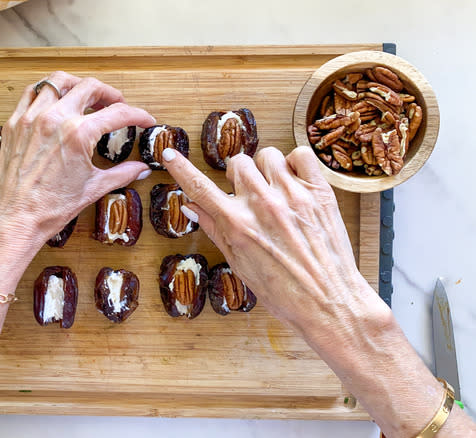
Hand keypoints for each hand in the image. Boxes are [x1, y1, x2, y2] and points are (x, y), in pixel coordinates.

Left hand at [0, 72, 155, 249]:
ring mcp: (31, 118)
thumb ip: (121, 174)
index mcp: (78, 134)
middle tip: (116, 104)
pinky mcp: (14, 124)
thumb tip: (140, 169)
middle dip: (109, 93)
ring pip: (58, 81)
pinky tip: (55, 100)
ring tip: (86, 96)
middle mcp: (54, 119)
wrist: (14, 219)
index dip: (137, 115)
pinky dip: (47, 91)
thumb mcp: (92, 189)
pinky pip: (31, 93)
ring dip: (77, 85)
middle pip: (90, 87)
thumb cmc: (49, 208)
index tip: (144, 119)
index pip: (118, 113)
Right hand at [162, 146, 378, 333]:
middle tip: (245, 192)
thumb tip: (191, 207)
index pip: (199, 187)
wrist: (328, 303)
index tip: (168, 154)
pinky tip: (294, 182)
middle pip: (237, 163)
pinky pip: (301, 155)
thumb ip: (215, 229)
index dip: (180, 168)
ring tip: (273, 189)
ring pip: (267, 155)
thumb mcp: (239, 264)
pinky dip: (295, 163)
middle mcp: (263, 206)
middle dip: (237, 175)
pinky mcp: (320, 193)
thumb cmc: (283, 292)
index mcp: (238, 225)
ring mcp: (293, 196)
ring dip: (265, 169)